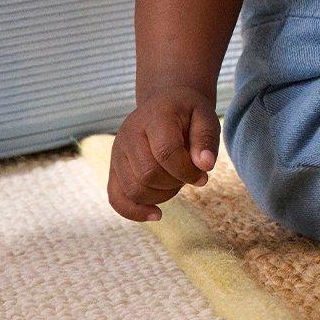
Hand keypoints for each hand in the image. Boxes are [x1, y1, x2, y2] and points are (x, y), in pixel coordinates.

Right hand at [107, 86, 218, 222]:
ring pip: (133, 189)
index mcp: (154, 117)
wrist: (164, 104)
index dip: (187, 171)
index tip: (203, 177)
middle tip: (189, 176)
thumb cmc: (188, 113)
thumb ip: (206, 138)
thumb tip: (205, 166)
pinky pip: (116, 198)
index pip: (166, 152)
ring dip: (161, 196)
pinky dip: (134, 212)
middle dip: (174, 183)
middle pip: (148, 174)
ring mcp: (117, 152)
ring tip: (176, 182)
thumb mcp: (205, 116)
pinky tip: (156, 214)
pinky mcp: (113, 169)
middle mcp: (129, 134)